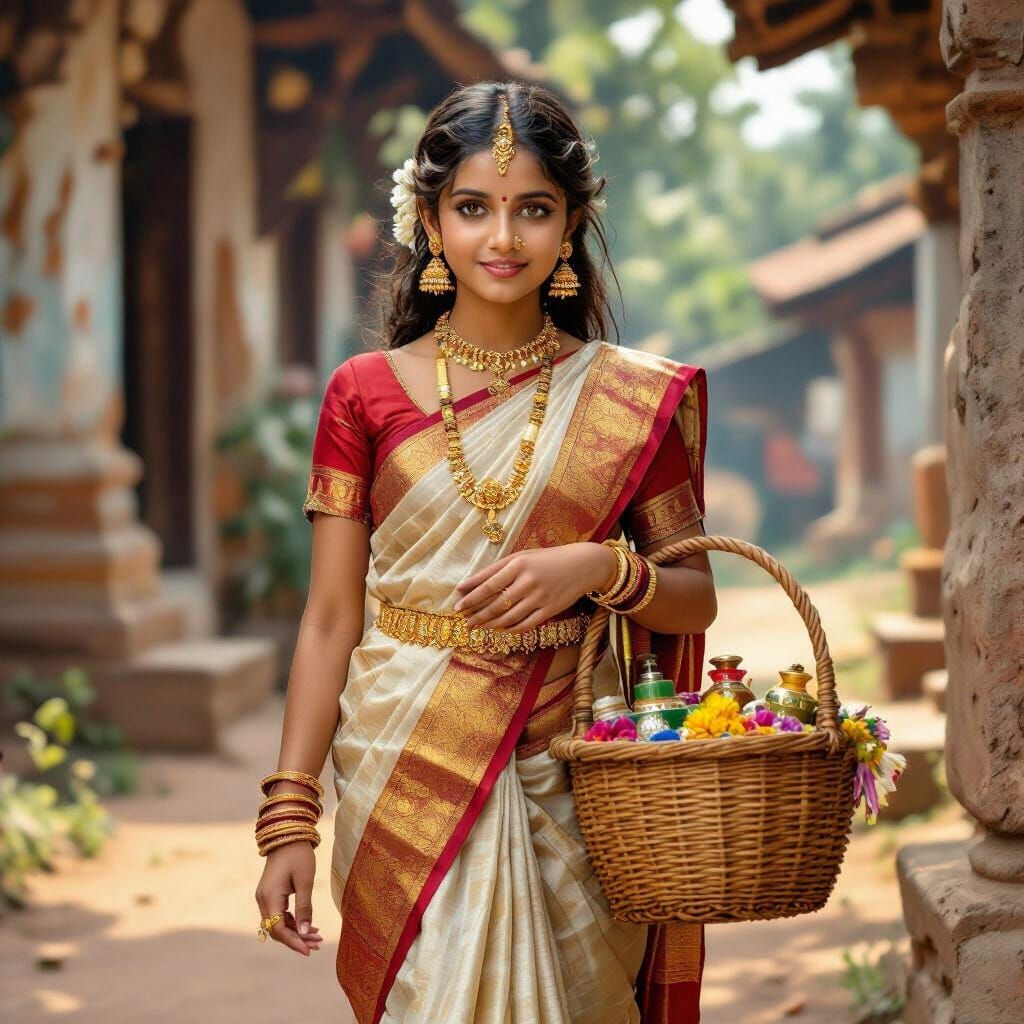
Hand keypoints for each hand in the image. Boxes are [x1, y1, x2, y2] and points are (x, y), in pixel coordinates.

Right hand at [255, 841, 322, 955]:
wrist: (288, 835)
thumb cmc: (299, 855)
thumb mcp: (305, 881)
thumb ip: (305, 908)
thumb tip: (306, 934)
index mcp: (269, 897)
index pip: (277, 929)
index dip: (293, 942)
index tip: (309, 950)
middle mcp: (263, 900)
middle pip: (276, 930)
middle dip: (296, 939)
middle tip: (317, 945)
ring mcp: (264, 897)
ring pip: (277, 923)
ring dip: (295, 931)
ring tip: (317, 937)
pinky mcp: (269, 894)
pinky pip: (278, 914)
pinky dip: (292, 922)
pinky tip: (308, 925)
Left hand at [452, 542, 614, 631]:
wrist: (582, 565)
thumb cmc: (546, 559)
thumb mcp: (521, 557)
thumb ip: (495, 569)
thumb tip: (468, 583)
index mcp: (518, 565)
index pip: (488, 585)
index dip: (470, 597)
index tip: (456, 605)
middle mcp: (528, 581)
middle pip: (496, 604)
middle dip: (477, 615)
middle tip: (465, 621)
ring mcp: (539, 597)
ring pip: (508, 617)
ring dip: (490, 624)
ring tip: (478, 626)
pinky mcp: (549, 610)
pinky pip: (525, 624)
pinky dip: (510, 629)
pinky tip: (500, 629)